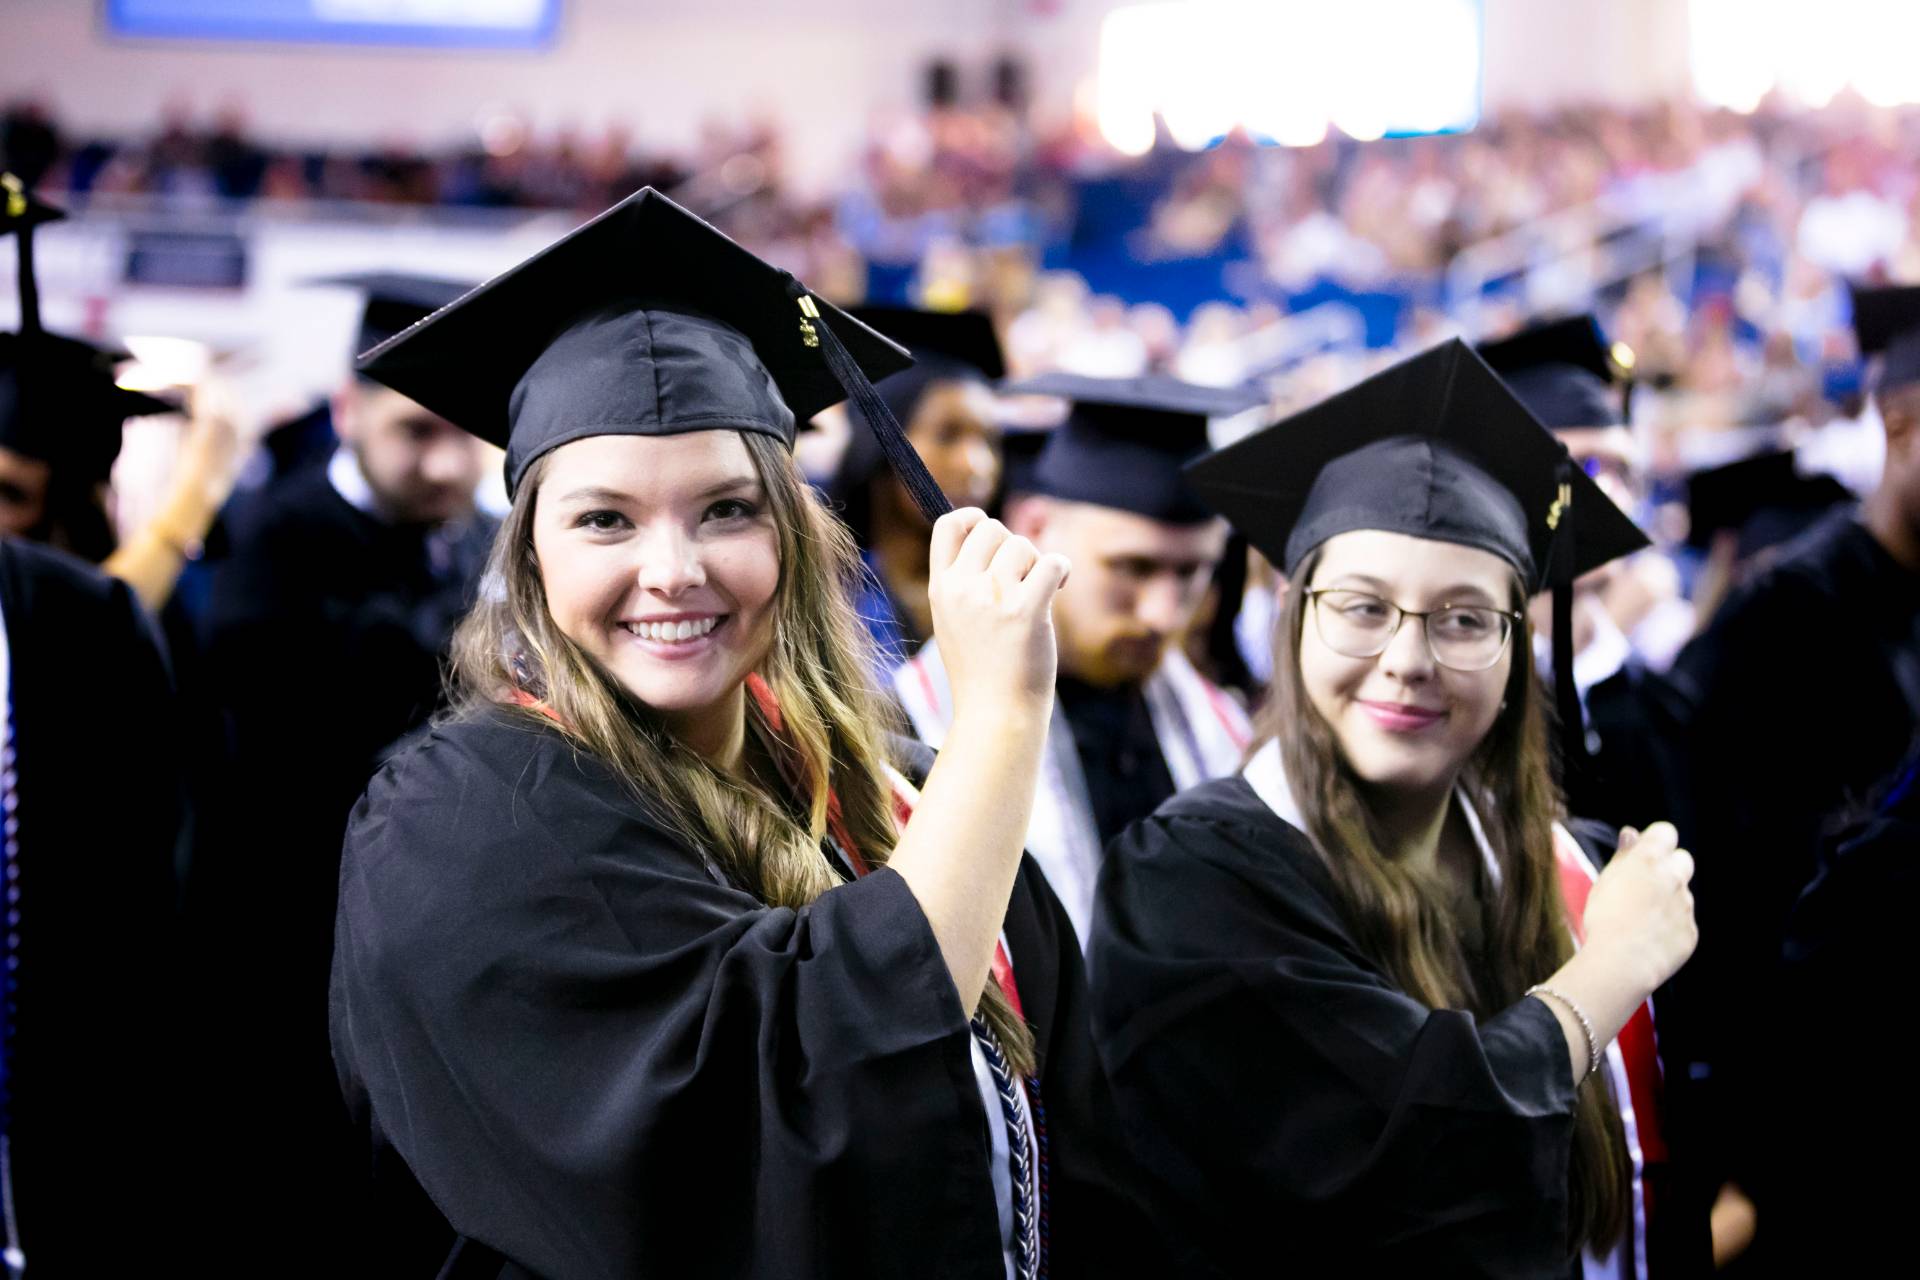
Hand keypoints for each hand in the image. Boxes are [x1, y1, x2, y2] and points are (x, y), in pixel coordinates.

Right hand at [927, 507, 1069, 717]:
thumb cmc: (982, 671)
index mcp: (940, 588)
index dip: (974, 518)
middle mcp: (961, 588)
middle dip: (1014, 546)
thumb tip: (989, 535)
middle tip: (1022, 577)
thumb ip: (964, 582)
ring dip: (1037, 563)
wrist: (996, 715)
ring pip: (1023, 545)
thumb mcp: (954, 621)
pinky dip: (1061, 570)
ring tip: (1038, 593)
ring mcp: (992, 599)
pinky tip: (1058, 587)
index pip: (947, 524)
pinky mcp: (1025, 611)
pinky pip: (1052, 562)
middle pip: (991, 528)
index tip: (993, 536)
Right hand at [1581, 822, 1698, 994]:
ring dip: (1668, 900)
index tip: (1641, 854)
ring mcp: (1686, 906)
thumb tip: (1631, 834)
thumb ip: (1624, 855)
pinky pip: (1683, 923)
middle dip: (1669, 868)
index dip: (1654, 841)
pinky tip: (1649, 939)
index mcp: (1649, 859)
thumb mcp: (1605, 880)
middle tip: (1645, 885)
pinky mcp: (1691, 932)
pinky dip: (1670, 927)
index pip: (1665, 832)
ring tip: (1640, 920)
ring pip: (1682, 894)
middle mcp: (1674, 878)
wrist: (1620, 961)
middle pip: (1683, 859)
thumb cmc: (1605, 918)